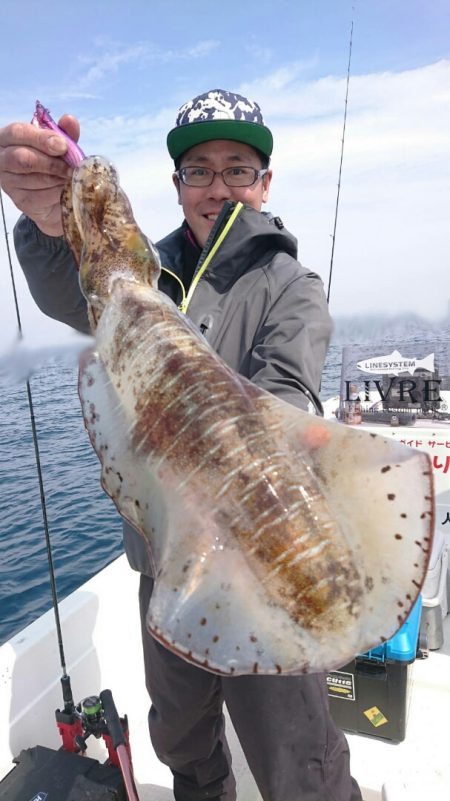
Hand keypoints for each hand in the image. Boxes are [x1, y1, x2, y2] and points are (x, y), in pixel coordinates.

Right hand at [0, 114, 79, 236]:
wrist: (52, 195)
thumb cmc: (51, 162)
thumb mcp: (58, 144)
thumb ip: (64, 133)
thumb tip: (69, 120)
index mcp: (8, 138)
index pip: (18, 133)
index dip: (41, 138)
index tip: (63, 146)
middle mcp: (2, 159)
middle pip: (23, 158)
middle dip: (51, 162)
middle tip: (71, 167)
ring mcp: (8, 182)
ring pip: (34, 179)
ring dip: (58, 178)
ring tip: (72, 177)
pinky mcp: (20, 201)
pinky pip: (41, 196)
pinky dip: (58, 192)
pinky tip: (66, 189)